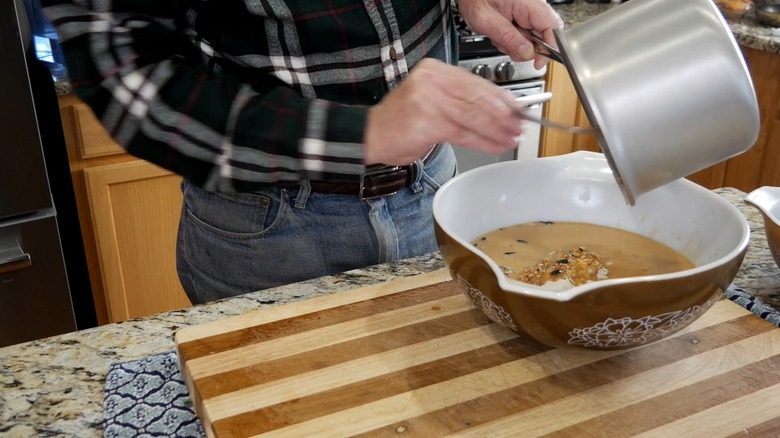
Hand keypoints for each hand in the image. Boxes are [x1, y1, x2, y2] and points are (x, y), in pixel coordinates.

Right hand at [363, 58, 522, 165]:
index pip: (476, 82)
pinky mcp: (428, 121)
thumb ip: (459, 101)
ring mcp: (429, 99)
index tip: (517, 108)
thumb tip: (496, 110)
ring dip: (497, 130)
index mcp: (435, 71)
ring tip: (511, 139)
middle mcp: (432, 80)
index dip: (501, 97)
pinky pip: (464, 132)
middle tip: (519, 126)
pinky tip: (494, 146)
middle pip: (478, 97)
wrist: (371, 135)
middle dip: (503, 115)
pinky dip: (483, 141)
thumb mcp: (431, 101)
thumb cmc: (400, 122)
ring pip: (474, 115)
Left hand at [457, 0, 563, 68]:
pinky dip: (515, 40)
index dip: (549, 47)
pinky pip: (527, 34)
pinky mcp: (524, 15)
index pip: (552, 26)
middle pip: (546, 34)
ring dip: (519, 45)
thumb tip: (527, 53)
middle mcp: (533, 5)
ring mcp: (530, 10)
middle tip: (510, 48)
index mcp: (528, 3)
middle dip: (528, 48)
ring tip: (501, 38)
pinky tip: (503, 35)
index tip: (539, 62)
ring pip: (535, 37)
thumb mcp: (486, 21)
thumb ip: (508, 37)